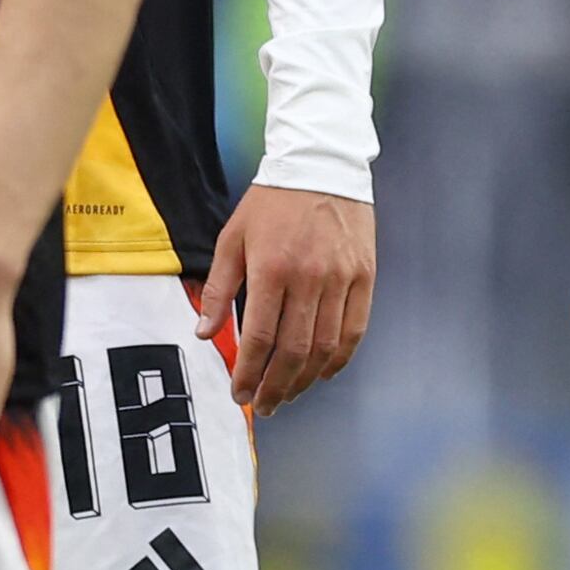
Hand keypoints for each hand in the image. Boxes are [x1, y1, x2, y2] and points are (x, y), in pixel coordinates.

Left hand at [202, 183, 373, 414]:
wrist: (321, 165)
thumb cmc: (271, 202)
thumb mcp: (232, 238)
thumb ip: (218, 289)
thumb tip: (205, 334)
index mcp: (271, 268)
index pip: (259, 337)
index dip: (248, 373)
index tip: (239, 393)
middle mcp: (309, 278)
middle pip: (294, 351)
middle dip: (275, 386)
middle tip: (263, 405)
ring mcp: (341, 279)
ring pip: (325, 347)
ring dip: (305, 380)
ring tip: (288, 394)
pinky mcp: (364, 276)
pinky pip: (354, 330)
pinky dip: (339, 358)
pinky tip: (323, 373)